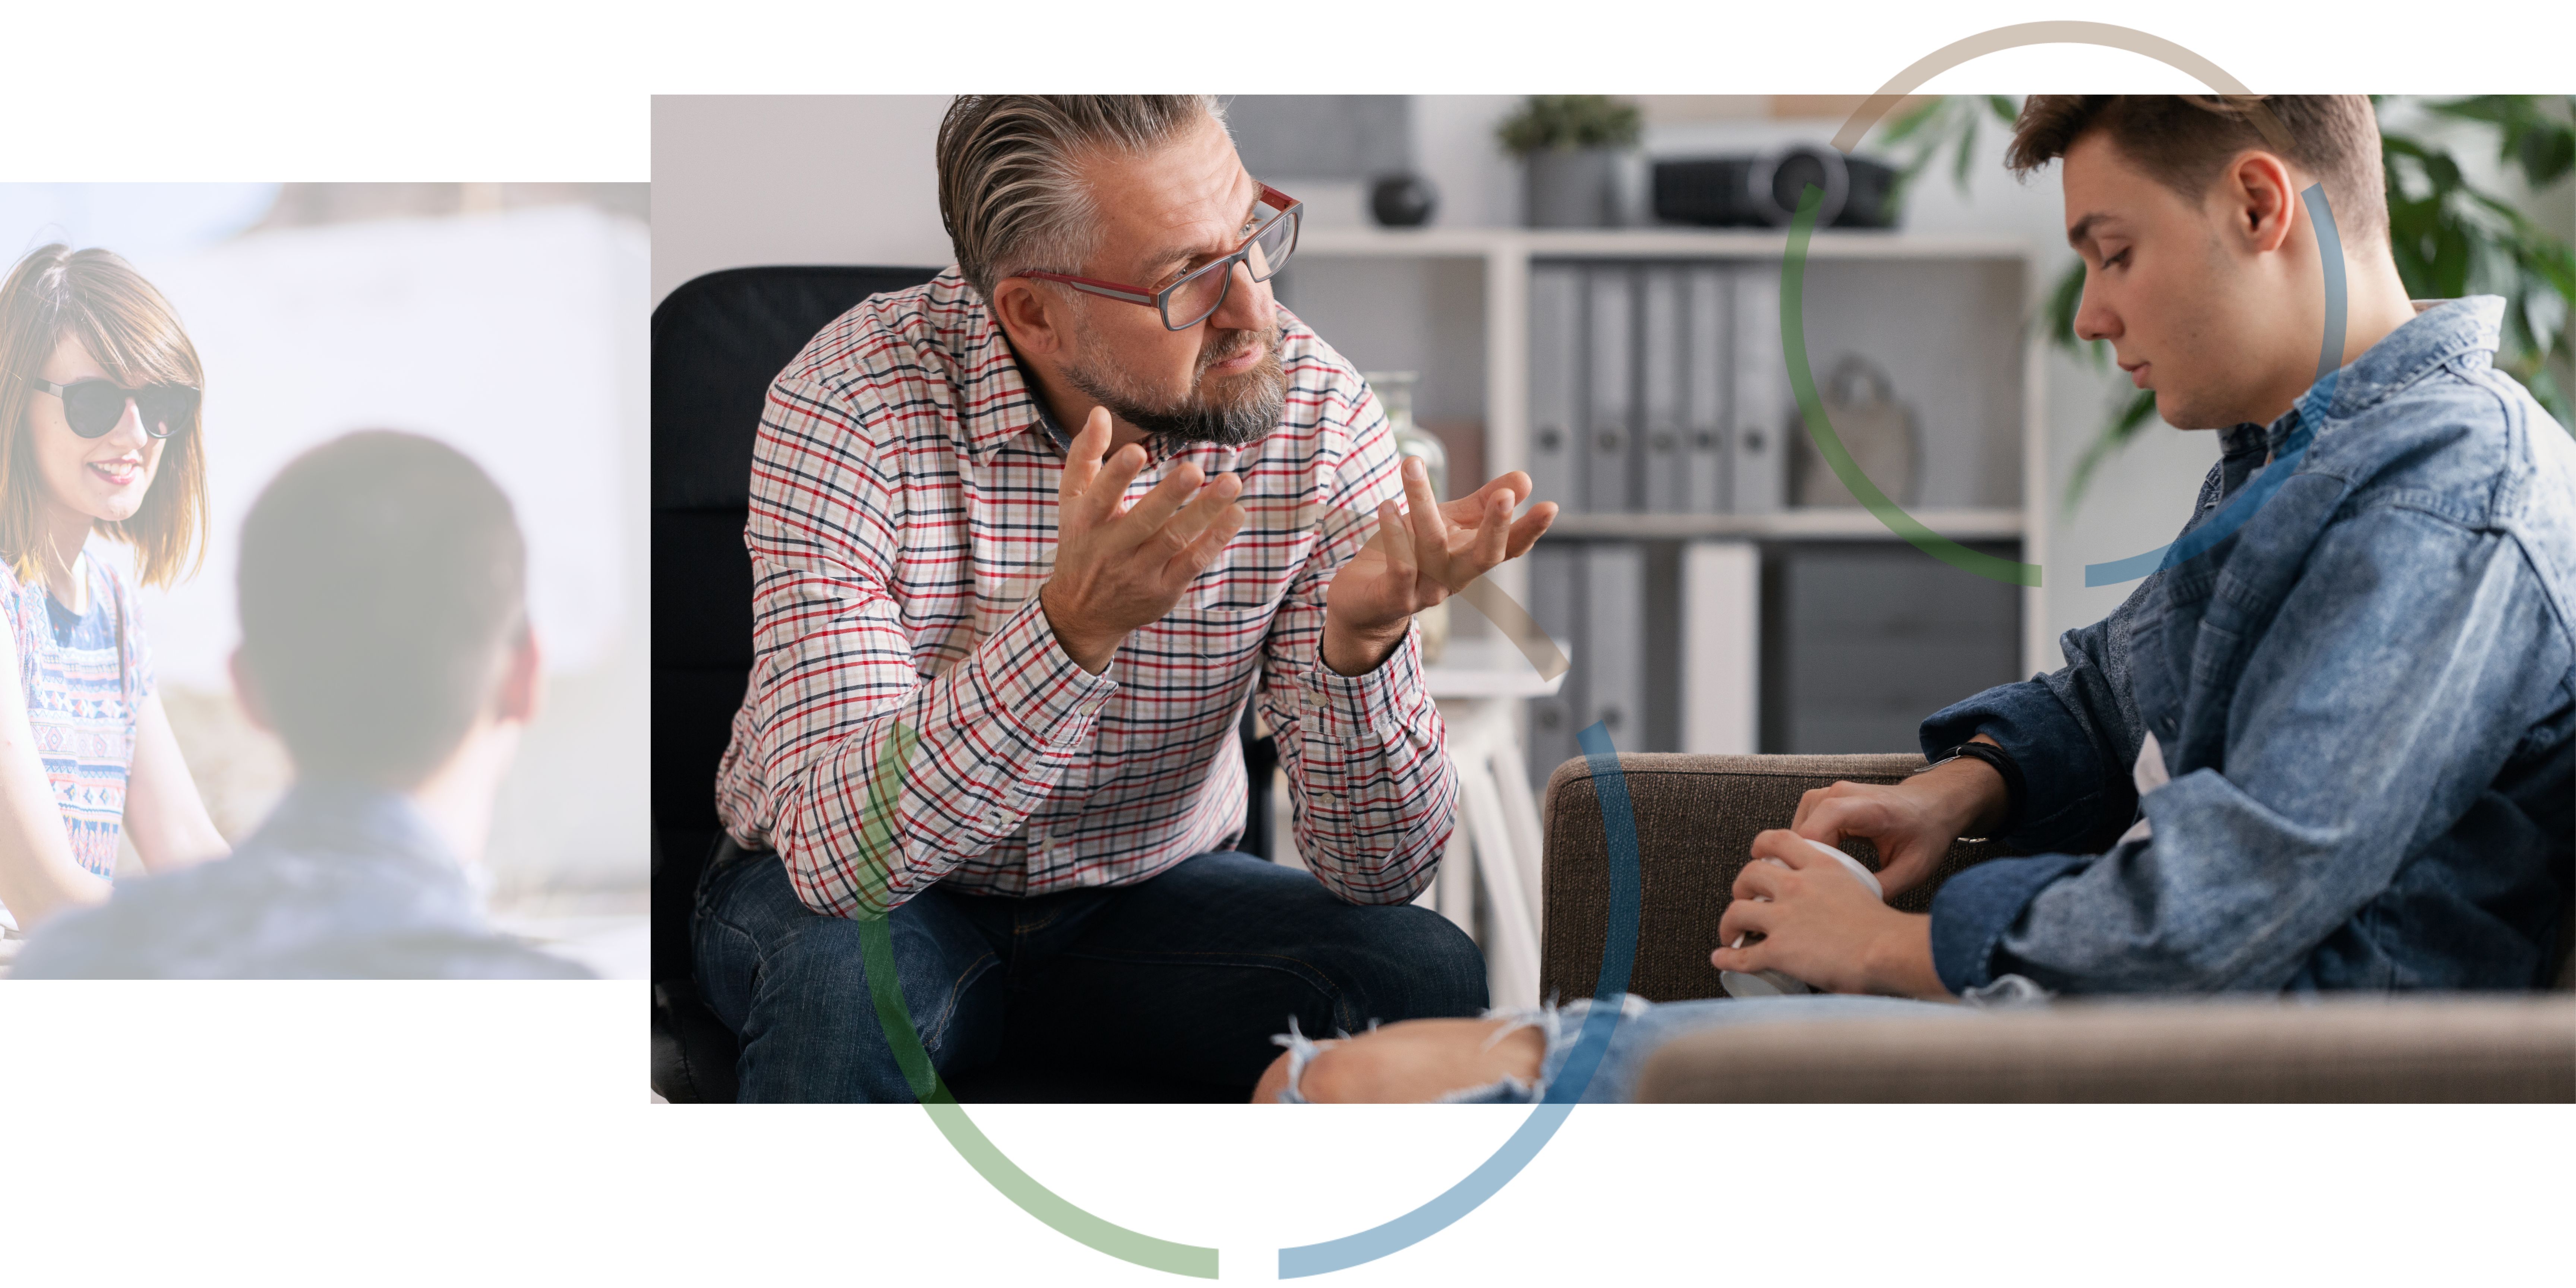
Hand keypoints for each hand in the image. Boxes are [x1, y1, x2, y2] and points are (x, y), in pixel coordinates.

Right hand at [1040, 407, 1246, 672]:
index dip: (1116, 475)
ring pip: (1174, 540)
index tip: (1136, 450)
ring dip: (1205, 512)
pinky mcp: (1163, 589)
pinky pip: (1192, 562)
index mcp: (1086, 523)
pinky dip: (1215, 539)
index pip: (1100, 496)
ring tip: (1231, 483)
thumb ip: (1085, 456)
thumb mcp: (1072, 503)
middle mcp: (1112, 549)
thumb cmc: (1082, 544)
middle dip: (1169, 495)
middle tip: (1195, 469)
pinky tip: (1235, 514)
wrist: (1082, 614)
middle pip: (1143, 520)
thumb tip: (1100, 411)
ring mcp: (1139, 572)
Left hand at [1320, 461, 1557, 673]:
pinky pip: (1399, 567)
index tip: (1551, 506)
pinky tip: (1387, 506)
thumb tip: (1525, 479)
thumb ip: (1481, 504)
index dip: (1530, 530)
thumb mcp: (1446, 526)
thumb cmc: (1408, 557)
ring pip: (1433, 548)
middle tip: (1506, 497)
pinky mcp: (1392, 598)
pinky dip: (1394, 535)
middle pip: (1484, 556)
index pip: (1509, 547)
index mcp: (1470, 559)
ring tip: (1412, 465)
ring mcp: (1424, 591)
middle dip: (1496, 527)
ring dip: (1423, 504)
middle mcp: (1454, 578)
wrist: (1361, 605)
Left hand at [1709, 829, 1946, 998]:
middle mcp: (1797, 886)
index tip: (1757, 856)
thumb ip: (1846, 892)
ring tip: (1731, 933)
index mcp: (1821, 867)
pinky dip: (1727, 957)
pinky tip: (1720, 959)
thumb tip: (1843, 910)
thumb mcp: (1863, 892)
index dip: (1761, 845)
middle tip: (1744, 899)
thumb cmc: (1888, 930)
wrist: (1889, 951)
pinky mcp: (1779, 950)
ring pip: (1737, 911)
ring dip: (1728, 923)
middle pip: (1749, 874)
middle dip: (1740, 886)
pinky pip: (1743, 954)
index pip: (1780, 839)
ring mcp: (1784, 917)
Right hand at [1784, 738, 2009, 895]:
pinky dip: (1806, 850)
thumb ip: (1881, 889)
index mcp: (1865, 808)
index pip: (1816, 829)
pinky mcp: (1822, 801)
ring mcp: (1827, 794)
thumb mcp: (1912, 869)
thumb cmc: (1924, 832)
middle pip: (1800, 834)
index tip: (1813, 891)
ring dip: (1802, 859)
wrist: (1932, 805)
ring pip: (1795, 832)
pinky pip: (1800, 829)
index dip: (1807, 862)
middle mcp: (1839, 794)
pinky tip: (1820, 870)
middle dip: (1803, 866)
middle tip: (1815, 898)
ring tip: (1818, 884)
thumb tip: (1851, 912)